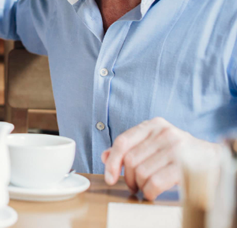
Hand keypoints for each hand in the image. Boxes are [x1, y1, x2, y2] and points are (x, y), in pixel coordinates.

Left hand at [102, 117, 218, 200]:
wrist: (213, 158)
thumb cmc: (178, 152)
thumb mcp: (154, 143)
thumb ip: (130, 147)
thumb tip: (104, 156)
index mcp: (153, 124)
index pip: (123, 141)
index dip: (112, 161)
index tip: (109, 177)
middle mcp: (164, 133)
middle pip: (131, 159)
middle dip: (128, 177)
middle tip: (133, 185)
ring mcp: (176, 148)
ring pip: (142, 172)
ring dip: (139, 186)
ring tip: (144, 188)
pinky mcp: (184, 165)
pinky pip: (155, 182)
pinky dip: (149, 192)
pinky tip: (152, 193)